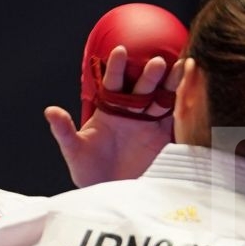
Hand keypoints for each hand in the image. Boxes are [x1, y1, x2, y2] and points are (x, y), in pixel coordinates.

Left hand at [45, 46, 184, 185]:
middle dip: (149, 76)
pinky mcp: (165, 138)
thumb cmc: (89, 172)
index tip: (119, 51)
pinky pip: (177, 119)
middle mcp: (132, 113)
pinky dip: (186, 104)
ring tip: (183, 65)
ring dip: (171, 84)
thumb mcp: (75, 152)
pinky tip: (195, 88)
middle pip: (142, 89)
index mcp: (110, 111)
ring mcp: (149, 124)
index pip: (113, 84)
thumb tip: (50, 111)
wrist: (110, 194)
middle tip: (156, 62)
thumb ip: (64, 131)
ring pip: (162, 98)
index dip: (116, 68)